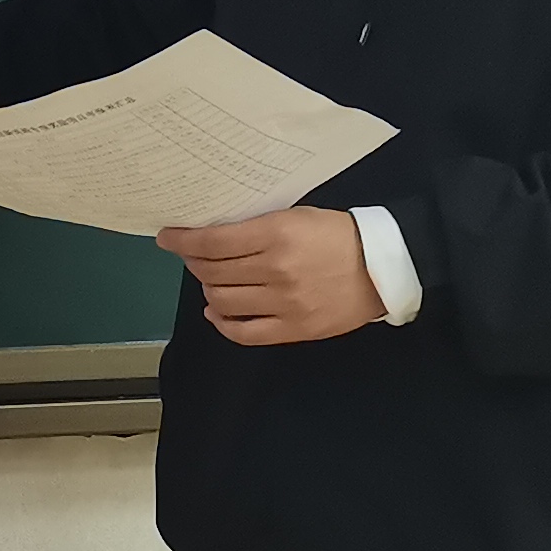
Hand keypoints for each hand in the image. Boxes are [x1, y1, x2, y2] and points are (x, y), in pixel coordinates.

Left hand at [158, 209, 383, 345]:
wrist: (383, 267)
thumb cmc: (336, 235)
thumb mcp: (294, 216)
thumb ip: (254, 227)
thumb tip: (209, 237)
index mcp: (277, 235)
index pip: (212, 242)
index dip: (181, 241)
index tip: (167, 238)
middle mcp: (276, 271)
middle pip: (212, 271)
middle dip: (194, 262)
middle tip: (193, 256)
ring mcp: (285, 304)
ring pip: (223, 301)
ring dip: (209, 288)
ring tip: (212, 279)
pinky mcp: (295, 330)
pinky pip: (244, 333)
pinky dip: (222, 323)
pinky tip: (217, 311)